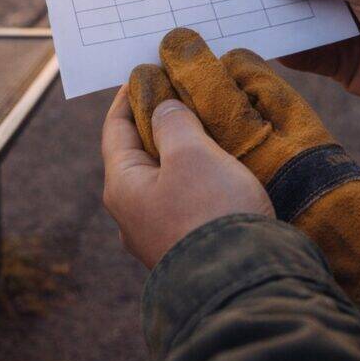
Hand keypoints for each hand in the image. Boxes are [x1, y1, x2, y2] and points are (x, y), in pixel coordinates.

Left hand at [101, 86, 272, 268]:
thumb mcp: (190, 153)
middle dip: (159, 123)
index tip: (146, 72)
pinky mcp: (188, 247)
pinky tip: (220, 167)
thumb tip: (162, 108)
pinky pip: (186, 200)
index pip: (115, 128)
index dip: (129, 97)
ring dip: (182, 151)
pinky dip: (197, 176)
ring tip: (206, 126)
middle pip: (139, 153)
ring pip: (165, 178)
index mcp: (121, 186)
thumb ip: (172, 122)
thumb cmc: (211, 213)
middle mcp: (132, 213)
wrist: (244, 287)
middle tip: (181, 94)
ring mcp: (158, 234)